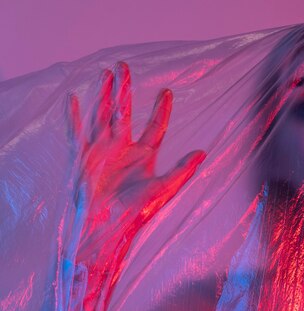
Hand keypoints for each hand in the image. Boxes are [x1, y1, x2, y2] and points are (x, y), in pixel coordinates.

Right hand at [66, 62, 204, 276]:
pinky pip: (78, 132)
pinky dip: (74, 117)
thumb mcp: (164, 189)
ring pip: (103, 115)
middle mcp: (124, 149)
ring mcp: (104, 151)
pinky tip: (73, 99)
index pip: (155, 127)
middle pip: (125, 113)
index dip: (162, 110)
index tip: (167, 92)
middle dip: (125, 90)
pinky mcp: (85, 157)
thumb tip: (203, 152)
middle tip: (124, 66)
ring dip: (103, 95)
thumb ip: (183, 170)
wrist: (108, 224)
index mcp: (144, 156)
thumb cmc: (137, 210)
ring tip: (104, 74)